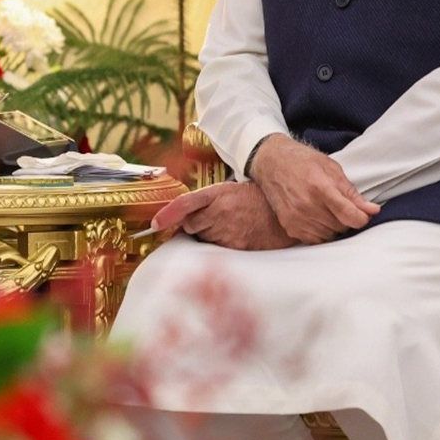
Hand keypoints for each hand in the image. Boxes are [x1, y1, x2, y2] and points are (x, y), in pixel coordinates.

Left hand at [153, 183, 296, 249]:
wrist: (285, 213)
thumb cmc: (257, 200)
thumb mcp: (231, 190)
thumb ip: (207, 201)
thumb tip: (184, 217)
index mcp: (218, 193)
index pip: (185, 203)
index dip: (167, 214)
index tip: (154, 224)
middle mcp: (220, 212)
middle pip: (191, 225)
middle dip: (197, 225)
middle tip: (217, 219)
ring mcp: (228, 231)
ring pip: (203, 239)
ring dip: (210, 235)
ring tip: (231, 226)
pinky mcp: (237, 247)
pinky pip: (218, 249)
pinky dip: (222, 246)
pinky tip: (237, 235)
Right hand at [248, 134, 378, 243]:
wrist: (272, 163)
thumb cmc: (303, 162)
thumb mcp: (332, 169)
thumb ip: (352, 193)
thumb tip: (372, 210)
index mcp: (320, 187)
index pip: (349, 215)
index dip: (362, 218)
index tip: (363, 214)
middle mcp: (307, 205)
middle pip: (341, 226)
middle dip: (347, 219)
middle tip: (342, 207)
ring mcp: (296, 217)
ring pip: (330, 235)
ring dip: (334, 226)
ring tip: (327, 210)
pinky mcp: (289, 225)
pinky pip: (315, 240)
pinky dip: (321, 232)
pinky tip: (318, 218)